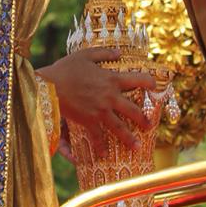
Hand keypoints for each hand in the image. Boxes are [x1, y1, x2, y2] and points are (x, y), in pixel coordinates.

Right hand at [37, 47, 155, 156]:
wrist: (50, 86)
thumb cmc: (65, 69)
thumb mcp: (85, 55)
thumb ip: (103, 53)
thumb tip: (119, 52)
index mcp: (112, 79)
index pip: (138, 80)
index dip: (149, 82)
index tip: (155, 86)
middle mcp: (110, 97)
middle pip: (133, 110)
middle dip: (143, 119)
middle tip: (149, 126)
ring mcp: (101, 111)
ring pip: (120, 128)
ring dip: (130, 138)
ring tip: (137, 147)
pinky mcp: (89, 121)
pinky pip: (98, 136)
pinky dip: (101, 146)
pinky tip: (104, 154)